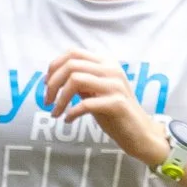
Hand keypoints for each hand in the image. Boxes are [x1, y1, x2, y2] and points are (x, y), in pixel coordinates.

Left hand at [41, 48, 167, 165]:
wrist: (140, 133)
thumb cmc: (113, 113)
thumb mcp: (94, 92)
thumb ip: (80, 81)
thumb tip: (53, 77)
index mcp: (106, 62)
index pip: (73, 53)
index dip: (54, 66)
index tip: (46, 84)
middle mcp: (111, 69)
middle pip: (71, 65)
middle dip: (53, 83)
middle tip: (47, 101)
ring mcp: (115, 85)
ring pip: (75, 80)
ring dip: (60, 99)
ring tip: (55, 113)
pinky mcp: (117, 103)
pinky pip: (85, 103)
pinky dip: (71, 112)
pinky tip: (68, 120)